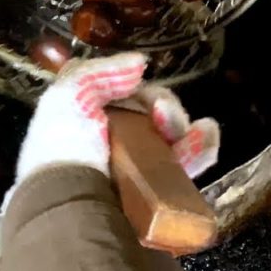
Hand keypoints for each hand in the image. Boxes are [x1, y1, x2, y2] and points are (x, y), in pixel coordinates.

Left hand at [4, 52, 219, 207]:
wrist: (73, 207)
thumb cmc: (64, 147)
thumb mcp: (67, 95)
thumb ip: (101, 71)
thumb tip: (139, 63)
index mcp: (86, 119)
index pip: (123, 93)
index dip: (136, 86)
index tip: (139, 84)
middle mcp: (113, 143)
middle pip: (153, 112)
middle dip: (163, 106)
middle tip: (163, 117)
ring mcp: (139, 168)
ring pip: (174, 136)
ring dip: (185, 126)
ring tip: (186, 131)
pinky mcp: (161, 191)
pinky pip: (189, 162)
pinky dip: (202, 145)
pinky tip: (205, 135)